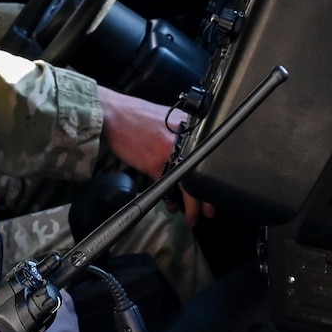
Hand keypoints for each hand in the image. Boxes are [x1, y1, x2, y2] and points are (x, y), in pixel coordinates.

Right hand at [97, 87, 212, 225]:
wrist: (115, 114)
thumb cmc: (139, 116)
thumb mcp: (170, 120)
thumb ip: (184, 137)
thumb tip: (193, 155)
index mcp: (194, 128)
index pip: (210, 158)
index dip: (213, 179)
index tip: (215, 192)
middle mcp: (187, 140)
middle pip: (203, 175)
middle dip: (207, 198)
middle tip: (209, 212)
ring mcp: (173, 153)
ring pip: (189, 186)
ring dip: (192, 205)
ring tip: (192, 217)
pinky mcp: (156, 164)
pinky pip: (168, 187)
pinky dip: (170, 199)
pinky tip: (171, 206)